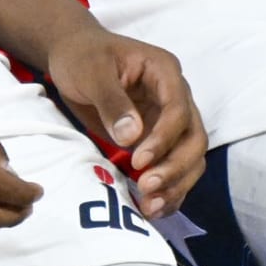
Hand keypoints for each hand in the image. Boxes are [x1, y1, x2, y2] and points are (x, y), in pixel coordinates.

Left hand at [46, 26, 206, 218]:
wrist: (71, 57)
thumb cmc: (81, 57)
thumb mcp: (91, 71)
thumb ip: (112, 101)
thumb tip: (133, 138)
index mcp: (164, 72)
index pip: (178, 110)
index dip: (164, 139)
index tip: (138, 161)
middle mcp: (175, 97)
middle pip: (193, 138)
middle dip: (175, 168)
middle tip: (146, 188)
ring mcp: (169, 121)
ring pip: (190, 158)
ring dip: (175, 185)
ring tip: (149, 207)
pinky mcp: (158, 141)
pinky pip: (173, 168)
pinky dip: (168, 191)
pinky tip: (151, 209)